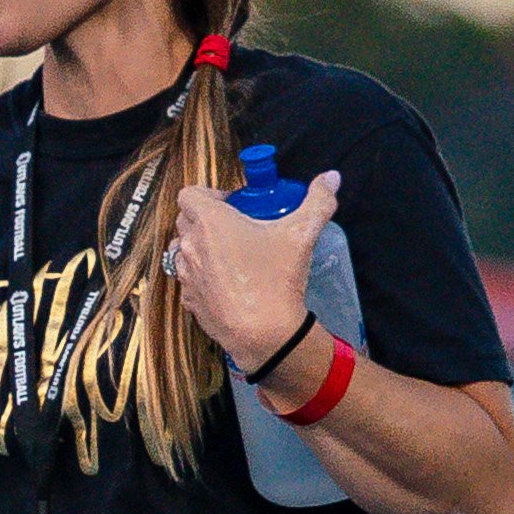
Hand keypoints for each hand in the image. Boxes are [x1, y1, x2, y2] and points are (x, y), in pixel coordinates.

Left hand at [169, 172, 341, 381]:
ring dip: (198, 247)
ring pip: (182, 250)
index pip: (189, 194)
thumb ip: (318, 201)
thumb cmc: (277, 280)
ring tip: (227, 255)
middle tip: (233, 227)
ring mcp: (187, 275)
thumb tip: (331, 178)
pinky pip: (188, 280)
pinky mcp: (190, 301)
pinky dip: (201, 276)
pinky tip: (225, 283)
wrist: (264, 334)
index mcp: (210, 222)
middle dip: (204, 218)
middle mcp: (191, 245)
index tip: (230, 204)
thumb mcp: (302, 234)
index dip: (207, 195)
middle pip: (185, 220)